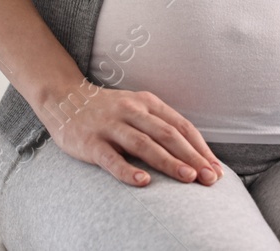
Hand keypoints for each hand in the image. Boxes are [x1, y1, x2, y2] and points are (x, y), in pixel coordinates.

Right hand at [40, 80, 221, 186]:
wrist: (63, 98)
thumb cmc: (107, 110)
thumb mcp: (136, 107)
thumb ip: (159, 124)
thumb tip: (193, 152)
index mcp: (146, 102)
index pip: (180, 125)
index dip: (200, 147)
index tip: (216, 168)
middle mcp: (131, 111)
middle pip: (167, 134)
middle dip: (192, 157)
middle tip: (210, 178)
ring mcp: (110, 126)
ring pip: (144, 144)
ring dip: (168, 161)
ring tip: (188, 177)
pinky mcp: (91, 142)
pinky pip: (111, 158)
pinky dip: (127, 170)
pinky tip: (143, 181)